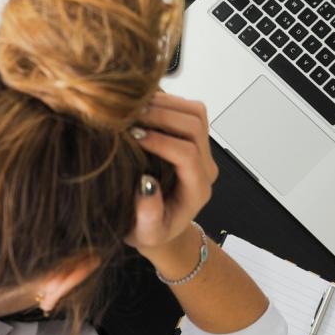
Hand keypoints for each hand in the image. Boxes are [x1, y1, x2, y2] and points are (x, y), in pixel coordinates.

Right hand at [125, 92, 217, 253]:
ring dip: (165, 104)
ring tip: (134, 108)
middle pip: (195, 126)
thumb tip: (146, 184)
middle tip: (130, 116)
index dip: (161, 141)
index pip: (187, 154)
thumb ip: (148, 215)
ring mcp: (202, 149)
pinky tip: (141, 107)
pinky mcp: (193, 137)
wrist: (162, 225)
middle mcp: (205, 166)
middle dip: (162, 116)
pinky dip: (165, 101)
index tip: (133, 136)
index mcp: (197, 189)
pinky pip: (187, 109)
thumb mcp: (145, 233)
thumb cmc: (151, 231)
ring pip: (195, 112)